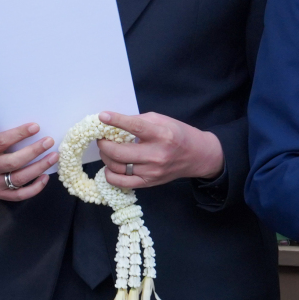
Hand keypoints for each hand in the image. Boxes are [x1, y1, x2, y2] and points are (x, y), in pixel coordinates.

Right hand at [0, 123, 55, 202]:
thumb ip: (7, 134)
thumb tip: (35, 129)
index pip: (1, 141)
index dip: (19, 134)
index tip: (36, 127)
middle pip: (13, 162)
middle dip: (33, 151)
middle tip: (49, 141)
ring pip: (20, 178)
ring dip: (39, 167)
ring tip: (53, 157)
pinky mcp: (2, 194)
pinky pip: (21, 194)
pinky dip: (35, 187)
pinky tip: (46, 176)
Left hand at [96, 111, 224, 190]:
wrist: (197, 155)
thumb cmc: (177, 134)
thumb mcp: (161, 120)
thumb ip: (138, 121)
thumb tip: (113, 122)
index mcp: (161, 135)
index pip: (135, 127)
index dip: (116, 121)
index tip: (102, 116)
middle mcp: (157, 155)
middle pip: (119, 152)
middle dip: (104, 144)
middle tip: (101, 138)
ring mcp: (152, 171)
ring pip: (118, 167)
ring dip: (105, 157)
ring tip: (107, 150)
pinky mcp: (149, 183)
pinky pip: (122, 183)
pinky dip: (110, 175)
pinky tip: (110, 167)